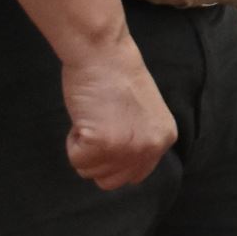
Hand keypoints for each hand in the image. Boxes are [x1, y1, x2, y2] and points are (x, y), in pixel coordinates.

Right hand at [62, 47, 176, 188]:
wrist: (103, 54)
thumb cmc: (115, 77)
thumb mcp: (141, 115)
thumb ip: (138, 140)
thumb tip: (119, 165)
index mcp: (164, 139)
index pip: (134, 175)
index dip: (112, 160)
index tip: (106, 137)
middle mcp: (151, 148)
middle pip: (111, 181)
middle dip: (96, 159)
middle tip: (97, 126)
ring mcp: (128, 147)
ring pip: (90, 172)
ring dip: (83, 148)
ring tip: (92, 118)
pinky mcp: (103, 143)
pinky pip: (76, 159)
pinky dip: (72, 141)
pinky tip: (84, 117)